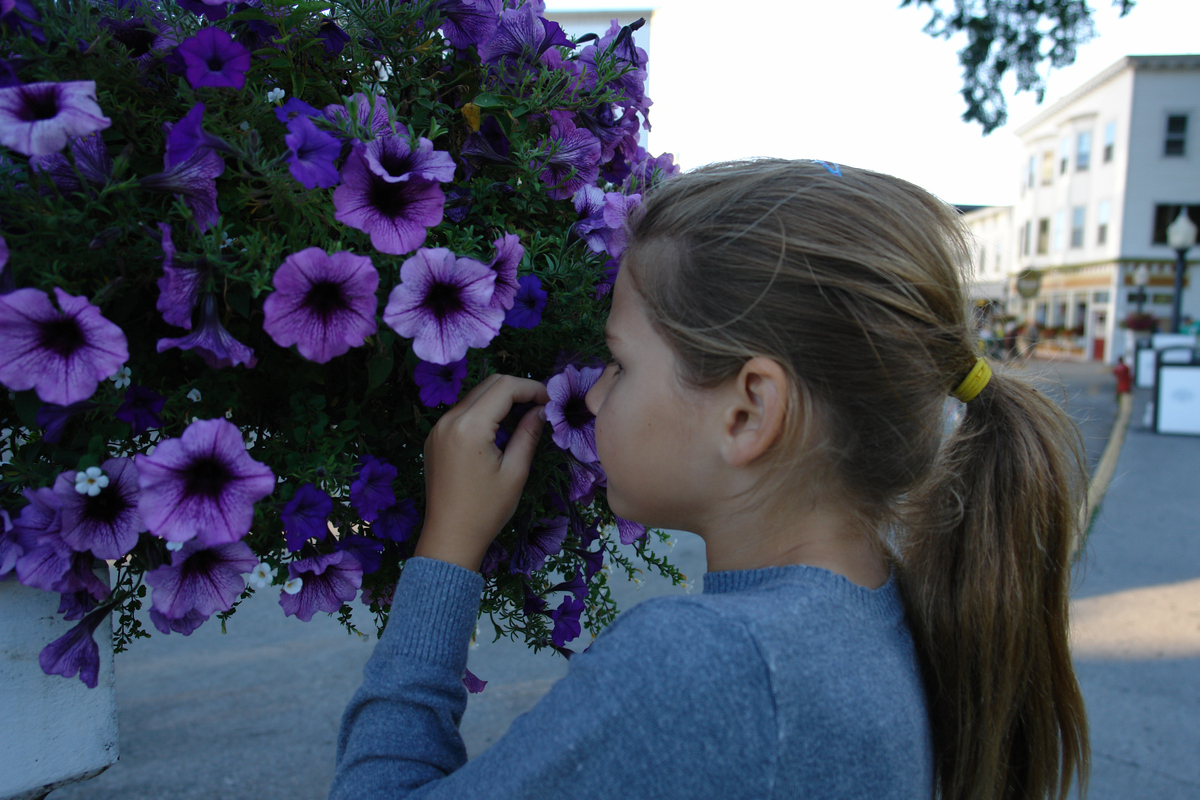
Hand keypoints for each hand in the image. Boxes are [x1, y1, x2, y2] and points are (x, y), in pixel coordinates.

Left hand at [414, 373, 549, 571]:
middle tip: (540, 406)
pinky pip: (462, 412)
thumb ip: (528, 434)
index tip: (550, 401)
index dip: (532, 388)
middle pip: (488, 384)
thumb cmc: (486, 510)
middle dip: (517, 389)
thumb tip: (541, 410)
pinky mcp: (434, 438)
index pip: (505, 387)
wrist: (449, 537)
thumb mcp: (515, 472)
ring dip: (500, 399)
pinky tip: (498, 430)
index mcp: (469, 427)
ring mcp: (438, 428)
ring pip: (475, 396)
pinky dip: (483, 412)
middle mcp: (449, 420)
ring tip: (523, 418)